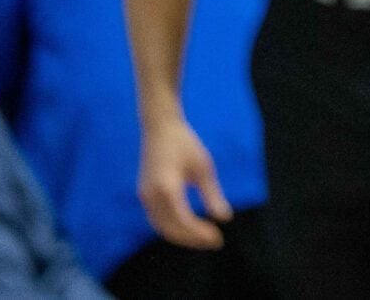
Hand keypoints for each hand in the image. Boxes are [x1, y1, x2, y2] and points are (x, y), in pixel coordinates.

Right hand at [139, 114, 230, 248]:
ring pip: (162, 228)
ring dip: (182, 237)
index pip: (183, 221)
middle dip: (193, 240)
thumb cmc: (185, 144)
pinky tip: (189, 228)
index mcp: (167, 188)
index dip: (200, 234)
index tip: (217, 238)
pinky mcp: (144, 196)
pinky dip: (172, 229)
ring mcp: (145, 197)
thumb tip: (225, 218)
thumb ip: (212, 195)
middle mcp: (151, 196)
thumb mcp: (203, 167)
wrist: (159, 128)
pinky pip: (157, 220)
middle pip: (171, 230)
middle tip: (214, 242)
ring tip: (204, 238)